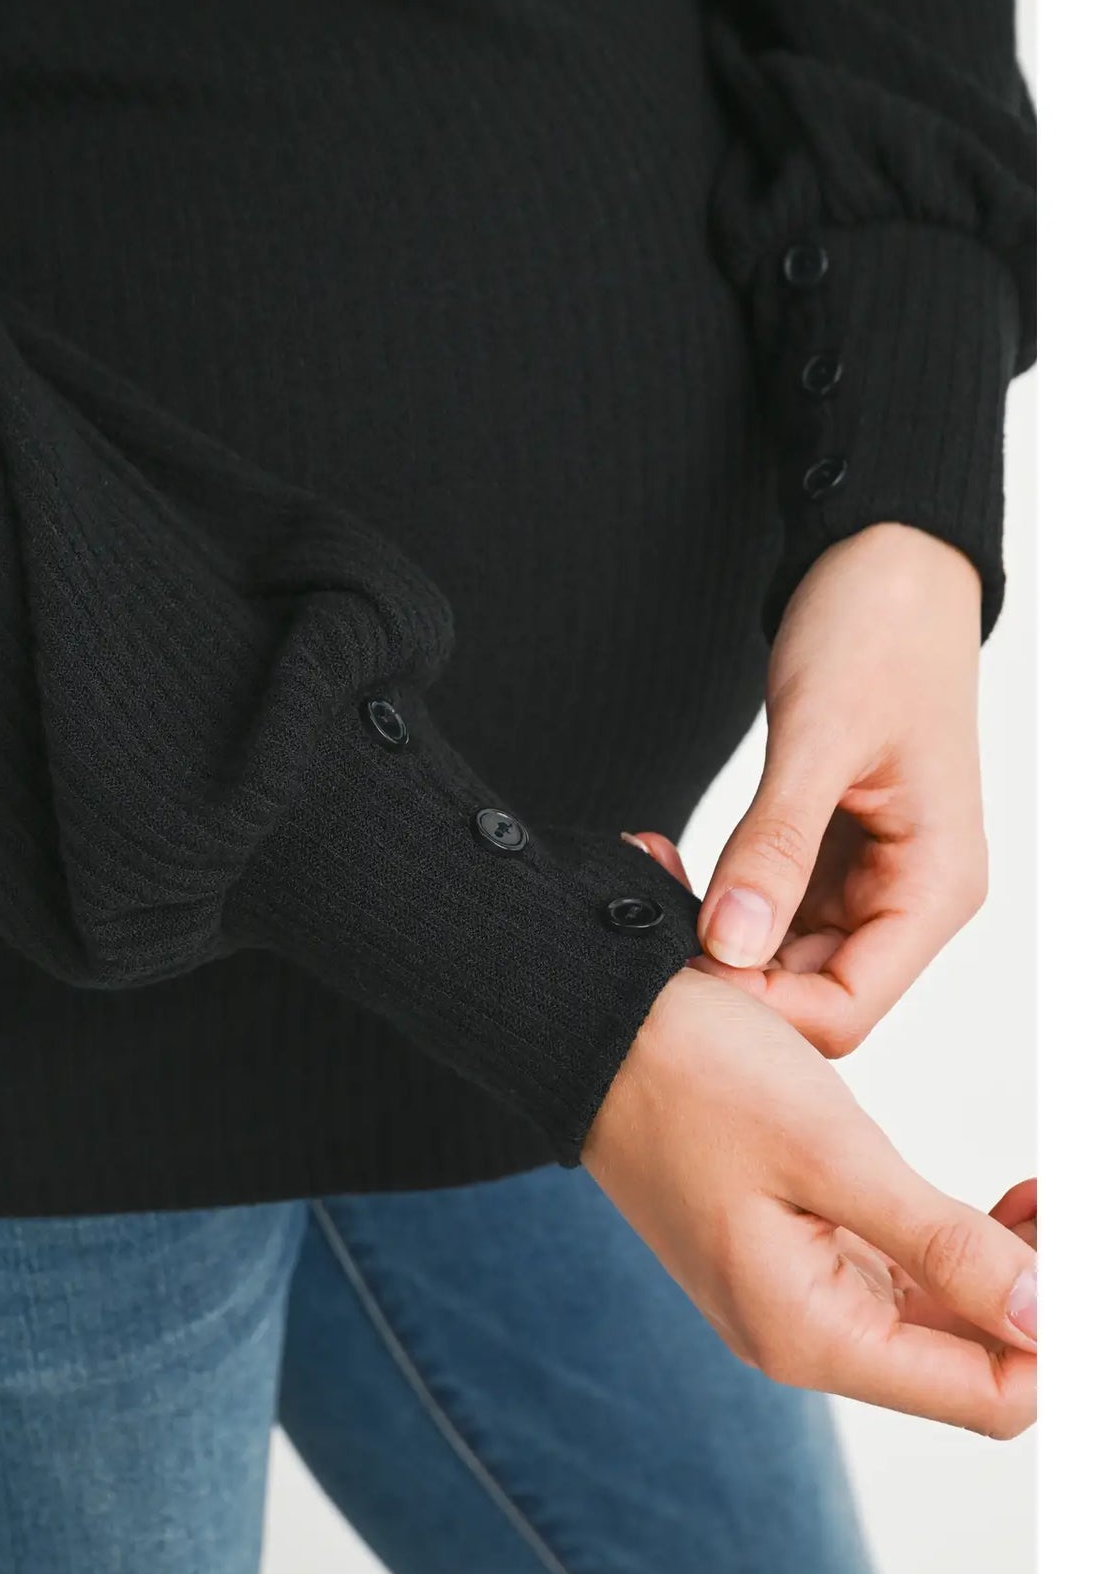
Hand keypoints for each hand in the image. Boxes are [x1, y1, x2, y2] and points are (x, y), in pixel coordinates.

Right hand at [584, 969, 1036, 1434]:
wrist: (588, 1031)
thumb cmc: (693, 1076)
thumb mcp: (832, 1150)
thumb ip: (942, 1241)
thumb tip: (1050, 1317)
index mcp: (806, 1329)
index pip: (986, 1396)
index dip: (1057, 1340)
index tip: (1081, 1245)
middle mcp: (798, 1333)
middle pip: (966, 1364)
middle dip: (1040, 1298)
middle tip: (1067, 1206)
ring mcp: (789, 1295)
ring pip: (938, 1321)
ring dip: (1006, 1271)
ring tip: (1045, 1196)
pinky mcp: (785, 1252)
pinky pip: (897, 1279)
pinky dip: (955, 1248)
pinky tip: (996, 1202)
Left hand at [691, 523, 987, 1055]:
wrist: (885, 563)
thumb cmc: (876, 633)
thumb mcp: (819, 739)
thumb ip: (774, 846)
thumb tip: (729, 945)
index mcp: (933, 886)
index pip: (844, 1010)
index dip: (758, 1008)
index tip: (678, 962)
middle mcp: (908, 897)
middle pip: (808, 995)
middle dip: (723, 971)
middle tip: (641, 917)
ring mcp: (868, 879)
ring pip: (781, 958)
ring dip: (711, 936)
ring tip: (648, 873)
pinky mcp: (829, 855)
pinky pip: (769, 910)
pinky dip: (716, 898)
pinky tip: (665, 860)